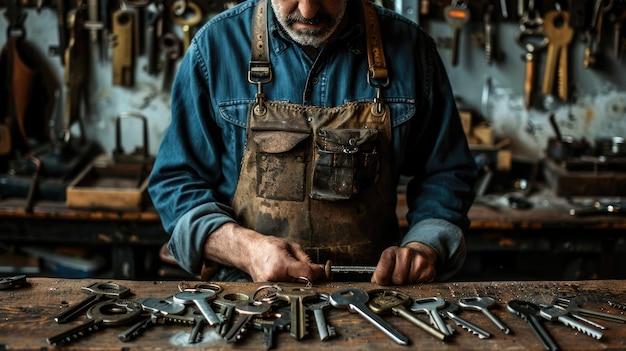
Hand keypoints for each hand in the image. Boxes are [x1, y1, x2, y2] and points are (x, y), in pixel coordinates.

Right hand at [204, 223, 323, 282]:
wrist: (248, 252)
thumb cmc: (268, 246)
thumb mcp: (290, 246)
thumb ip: (306, 259)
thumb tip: (319, 271)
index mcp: (282, 263)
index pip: (307, 274)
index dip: (316, 273)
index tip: (319, 270)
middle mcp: (275, 277)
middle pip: (302, 283)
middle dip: (308, 278)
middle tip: (309, 271)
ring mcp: (269, 286)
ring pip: (294, 288)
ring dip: (298, 282)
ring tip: (292, 271)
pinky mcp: (267, 291)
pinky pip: (285, 289)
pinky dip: (289, 284)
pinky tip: (285, 276)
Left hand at [371, 242, 436, 284]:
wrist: (419, 253)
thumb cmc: (400, 260)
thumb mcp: (386, 262)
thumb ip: (379, 274)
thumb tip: (375, 286)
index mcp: (391, 251)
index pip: (381, 273)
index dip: (381, 281)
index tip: (384, 281)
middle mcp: (406, 252)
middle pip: (396, 279)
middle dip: (395, 283)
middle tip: (397, 278)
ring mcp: (420, 260)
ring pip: (408, 283)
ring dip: (407, 284)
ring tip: (407, 276)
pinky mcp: (429, 270)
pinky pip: (420, 285)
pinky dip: (417, 284)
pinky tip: (415, 277)